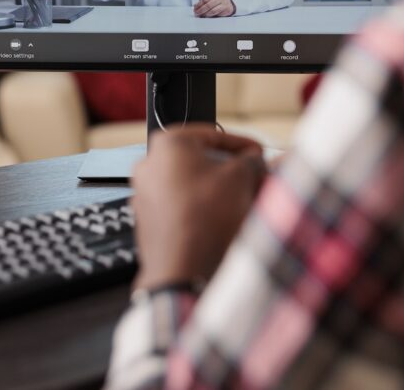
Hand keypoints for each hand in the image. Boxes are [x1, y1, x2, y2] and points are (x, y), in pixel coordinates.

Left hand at [130, 126, 265, 290]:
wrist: (183, 269)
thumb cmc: (206, 218)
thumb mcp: (240, 178)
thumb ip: (249, 161)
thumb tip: (254, 159)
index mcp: (168, 144)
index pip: (213, 135)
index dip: (242, 144)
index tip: (258, 152)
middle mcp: (149, 165)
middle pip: (201, 161)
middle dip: (231, 170)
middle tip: (253, 177)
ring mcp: (145, 194)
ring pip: (191, 184)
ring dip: (219, 190)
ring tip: (244, 200)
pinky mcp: (148, 219)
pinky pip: (181, 205)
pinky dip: (203, 207)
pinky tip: (224, 219)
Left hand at [194, 0, 235, 17]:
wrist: (231, 0)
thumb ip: (205, 0)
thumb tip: (195, 6)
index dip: (199, 5)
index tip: (195, 8)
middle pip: (208, 5)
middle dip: (201, 10)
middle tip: (197, 13)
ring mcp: (224, 4)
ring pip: (213, 11)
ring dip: (205, 14)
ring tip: (201, 15)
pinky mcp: (227, 10)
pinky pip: (217, 14)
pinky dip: (211, 16)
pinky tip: (208, 16)